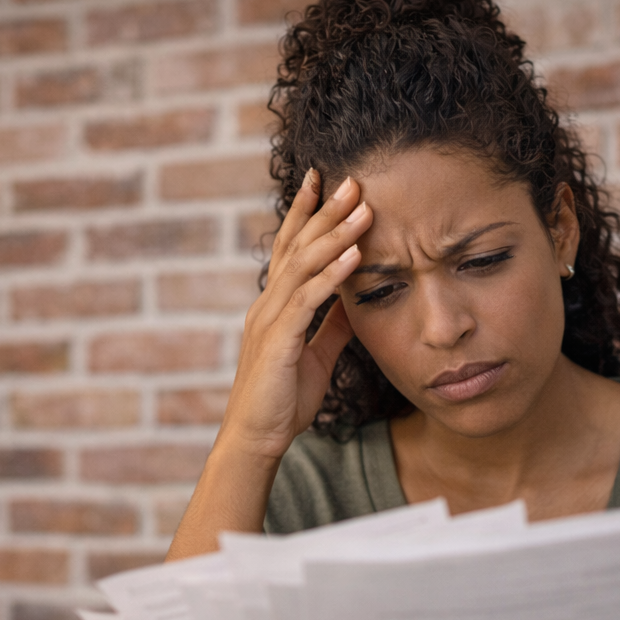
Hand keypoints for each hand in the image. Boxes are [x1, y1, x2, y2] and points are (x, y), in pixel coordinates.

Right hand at [219, 169, 371, 462]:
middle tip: (352, 180)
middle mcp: (268, 305)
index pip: (291, 249)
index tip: (324, 181)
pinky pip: (308, 301)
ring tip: (361, 208)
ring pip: (303, 266)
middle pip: (297, 247)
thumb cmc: (284, 400)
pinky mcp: (278, 341)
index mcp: (275, 306)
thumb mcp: (316, 355)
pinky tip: (353, 256)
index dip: (306, 214)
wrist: (257, 438)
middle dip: (324, 211)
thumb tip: (352, 299)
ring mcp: (270, 320)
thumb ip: (332, 325)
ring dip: (334, 235)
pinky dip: (331, 276)